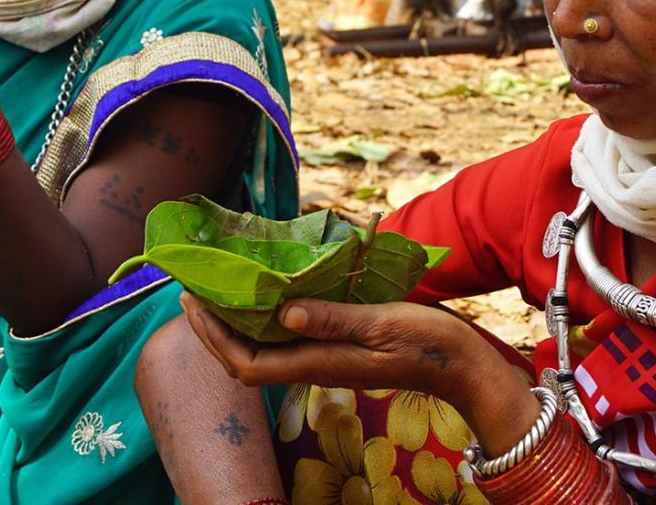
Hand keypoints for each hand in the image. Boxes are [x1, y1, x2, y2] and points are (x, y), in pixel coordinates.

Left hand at [183, 293, 494, 409]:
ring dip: (238, 322)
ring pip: (268, 347)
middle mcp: (316, 364)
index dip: (215, 338)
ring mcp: (328, 357)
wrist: (463, 366)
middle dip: (215, 329)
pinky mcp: (341, 347)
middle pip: (249, 358)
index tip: (194, 302)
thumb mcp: (382, 323)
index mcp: (320, 362)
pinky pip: (291, 337)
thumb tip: (283, 313)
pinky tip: (268, 293)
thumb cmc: (427, 344)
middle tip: (192, 290)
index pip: (249, 363)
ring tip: (220, 288)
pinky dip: (269, 316)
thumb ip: (333, 319)